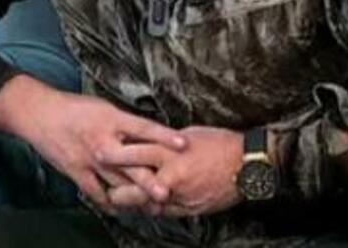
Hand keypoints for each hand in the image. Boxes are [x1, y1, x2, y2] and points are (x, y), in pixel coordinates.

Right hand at [0, 75, 186, 212]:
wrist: (40, 113)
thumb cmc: (74, 108)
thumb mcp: (103, 108)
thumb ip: (124, 124)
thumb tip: (149, 134)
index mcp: (111, 119)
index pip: (144, 127)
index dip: (164, 136)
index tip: (183, 144)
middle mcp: (102, 140)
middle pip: (131, 163)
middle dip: (149, 180)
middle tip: (166, 192)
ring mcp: (89, 159)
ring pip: (116, 182)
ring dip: (134, 195)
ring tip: (152, 206)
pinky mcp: (76, 171)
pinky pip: (96, 192)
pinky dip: (109, 201)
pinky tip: (121, 208)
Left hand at [98, 125, 243, 216]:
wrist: (248, 164)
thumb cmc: (220, 144)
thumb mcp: (189, 134)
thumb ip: (167, 142)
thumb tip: (151, 142)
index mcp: (171, 150)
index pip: (137, 152)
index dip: (116, 155)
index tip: (98, 154)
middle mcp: (173, 173)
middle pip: (137, 187)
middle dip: (119, 191)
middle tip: (106, 191)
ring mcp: (182, 194)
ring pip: (150, 203)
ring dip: (136, 203)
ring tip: (121, 202)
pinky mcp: (191, 208)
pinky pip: (167, 212)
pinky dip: (156, 209)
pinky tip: (148, 207)